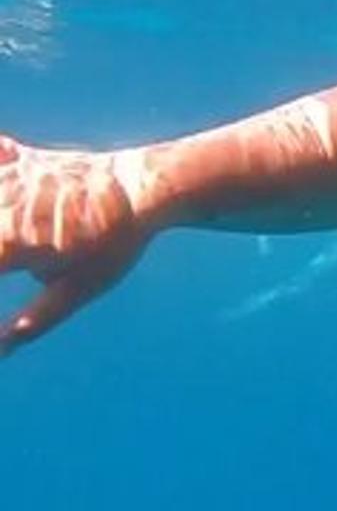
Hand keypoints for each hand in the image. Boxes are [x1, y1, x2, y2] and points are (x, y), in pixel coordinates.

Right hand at [0, 136, 152, 355]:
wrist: (147, 188)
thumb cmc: (115, 245)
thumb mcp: (78, 290)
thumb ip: (32, 322)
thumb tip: (0, 351)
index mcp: (10, 245)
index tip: (7, 276)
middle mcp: (2, 208)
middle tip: (17, 261)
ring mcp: (9, 178)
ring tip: (31, 246)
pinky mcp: (22, 160)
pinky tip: (2, 169)